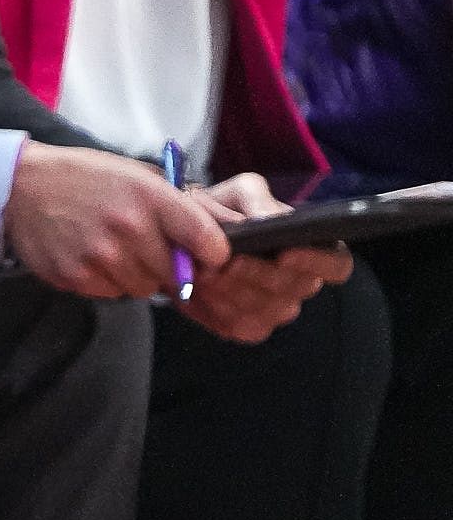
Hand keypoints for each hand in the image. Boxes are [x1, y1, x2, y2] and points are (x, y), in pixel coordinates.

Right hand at [3, 144, 232, 299]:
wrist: (24, 186)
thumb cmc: (88, 179)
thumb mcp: (139, 176)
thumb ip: (183, 206)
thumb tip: (231, 230)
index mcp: (150, 197)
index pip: (205, 239)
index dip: (215, 254)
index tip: (213, 257)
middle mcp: (127, 228)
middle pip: (175, 273)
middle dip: (169, 266)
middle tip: (148, 248)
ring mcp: (99, 256)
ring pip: (142, 288)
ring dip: (136, 275)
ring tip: (115, 249)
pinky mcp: (75, 276)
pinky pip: (111, 293)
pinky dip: (108, 281)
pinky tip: (91, 256)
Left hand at [177, 171, 346, 343]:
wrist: (181, 237)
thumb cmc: (222, 210)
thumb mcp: (238, 192)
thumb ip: (257, 199)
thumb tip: (269, 218)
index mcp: (312, 248)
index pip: (337, 264)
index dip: (318, 262)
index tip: (285, 254)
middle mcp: (300, 282)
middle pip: (297, 289)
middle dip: (259, 274)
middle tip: (225, 260)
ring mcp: (275, 309)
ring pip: (269, 310)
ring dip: (236, 291)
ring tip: (206, 271)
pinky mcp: (246, 327)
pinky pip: (242, 326)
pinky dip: (220, 309)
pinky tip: (202, 290)